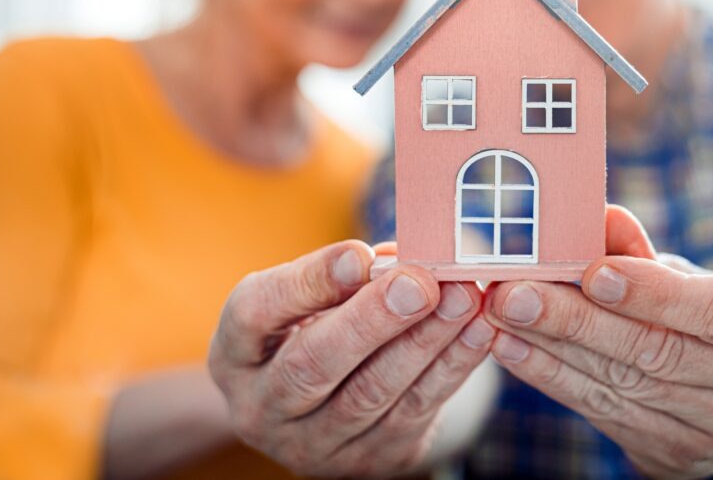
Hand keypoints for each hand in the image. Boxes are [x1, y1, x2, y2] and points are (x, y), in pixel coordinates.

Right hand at [208, 240, 496, 476]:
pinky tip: (478, 330)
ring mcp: (313, 443)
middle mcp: (261, 405)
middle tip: (420, 282)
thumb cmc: (315, 325)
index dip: (310, 283)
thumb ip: (346, 273)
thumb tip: (400, 257)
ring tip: (461, 298)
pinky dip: (451, 367)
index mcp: (235, 351)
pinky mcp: (368, 459)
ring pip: (371, 392)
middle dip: (373, 320)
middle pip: (313, 365)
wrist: (325, 405)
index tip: (360, 254)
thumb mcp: (309, 298)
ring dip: (424, 341)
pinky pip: (414, 410)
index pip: (257, 313)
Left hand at [483, 206, 712, 477]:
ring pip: (623, 385)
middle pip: (658, 352)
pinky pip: (603, 412)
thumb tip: (598, 217)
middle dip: (577, 321)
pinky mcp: (675, 455)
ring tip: (501, 314)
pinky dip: (552, 377)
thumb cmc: (707, 303)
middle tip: (517, 292)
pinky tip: (512, 349)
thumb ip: (641, 249)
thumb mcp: (693, 269)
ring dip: (552, 348)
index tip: (595, 273)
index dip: (656, 295)